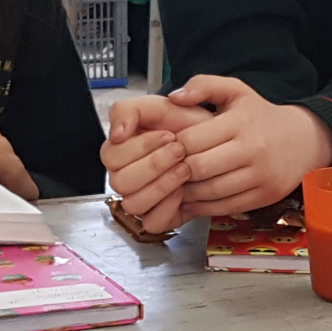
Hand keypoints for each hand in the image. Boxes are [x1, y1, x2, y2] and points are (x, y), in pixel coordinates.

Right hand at [101, 96, 202, 233]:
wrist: (219, 144)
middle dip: (154, 164)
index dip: (140, 147)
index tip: (168, 135)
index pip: (112, 157)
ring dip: (162, 185)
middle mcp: (126, 178)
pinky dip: (168, 208)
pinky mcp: (159, 217)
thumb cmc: (188, 126)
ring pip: (134, 204)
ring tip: (185, 169)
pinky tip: (183, 191)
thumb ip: (128, 110)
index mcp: (120, 152)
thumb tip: (115, 134)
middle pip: (121, 183)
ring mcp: (141, 199)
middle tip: (180, 151)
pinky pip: (152, 223)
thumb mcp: (158, 107)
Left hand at [162, 75, 331, 218]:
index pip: (192, 140)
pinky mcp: (264, 197)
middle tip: (165, 169)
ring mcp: (260, 176)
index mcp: (241, 122)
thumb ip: (203, 85)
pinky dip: (204, 205)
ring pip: (209, 191)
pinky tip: (194, 197)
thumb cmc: (261, 116)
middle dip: (176, 170)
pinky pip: (224, 207)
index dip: (171, 146)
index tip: (164, 147)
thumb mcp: (236, 91)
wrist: (304, 140)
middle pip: (198, 168)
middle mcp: (252, 150)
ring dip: (187, 191)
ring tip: (177, 183)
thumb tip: (173, 97)